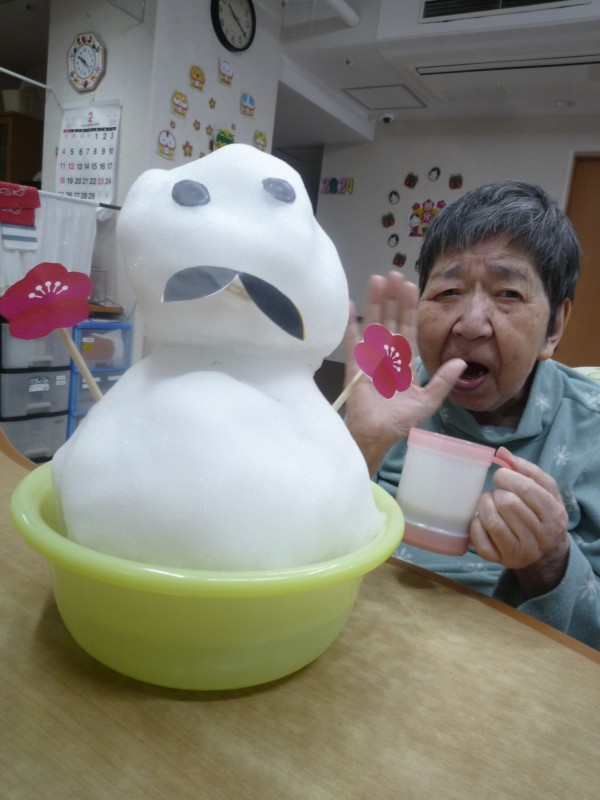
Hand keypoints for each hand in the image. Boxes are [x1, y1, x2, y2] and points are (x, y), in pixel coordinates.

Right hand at [343, 271, 465, 473]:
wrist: (377, 436)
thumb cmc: (400, 421)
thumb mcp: (428, 401)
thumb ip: (443, 381)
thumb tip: (462, 361)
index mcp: (404, 362)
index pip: (408, 329)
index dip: (409, 308)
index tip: (410, 287)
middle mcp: (386, 356)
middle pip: (390, 320)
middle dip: (392, 298)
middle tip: (392, 274)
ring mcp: (370, 359)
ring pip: (373, 325)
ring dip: (375, 303)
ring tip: (376, 280)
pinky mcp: (356, 366)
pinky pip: (353, 342)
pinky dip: (351, 324)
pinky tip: (350, 306)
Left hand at [470, 448, 569, 596]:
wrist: (545, 553)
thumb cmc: (543, 513)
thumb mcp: (546, 490)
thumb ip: (528, 469)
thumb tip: (502, 452)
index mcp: (554, 516)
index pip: (527, 490)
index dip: (508, 477)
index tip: (501, 475)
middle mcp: (540, 538)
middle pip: (508, 504)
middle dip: (497, 492)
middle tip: (498, 492)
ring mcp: (519, 552)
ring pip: (492, 521)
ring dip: (485, 504)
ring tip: (489, 502)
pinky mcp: (499, 560)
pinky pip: (479, 539)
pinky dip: (475, 524)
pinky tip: (482, 519)